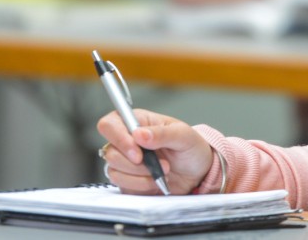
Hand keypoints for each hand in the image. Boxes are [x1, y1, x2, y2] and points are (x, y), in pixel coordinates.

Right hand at [97, 108, 213, 194]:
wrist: (198, 172)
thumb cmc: (191, 147)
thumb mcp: (183, 135)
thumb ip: (162, 133)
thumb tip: (139, 134)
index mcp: (137, 122)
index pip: (110, 124)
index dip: (118, 139)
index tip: (138, 154)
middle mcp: (126, 140)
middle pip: (110, 152)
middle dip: (136, 164)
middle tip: (162, 164)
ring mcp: (125, 161)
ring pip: (114, 170)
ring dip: (140, 176)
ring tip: (163, 172)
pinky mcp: (127, 179)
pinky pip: (122, 185)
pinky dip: (140, 186)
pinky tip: (156, 182)